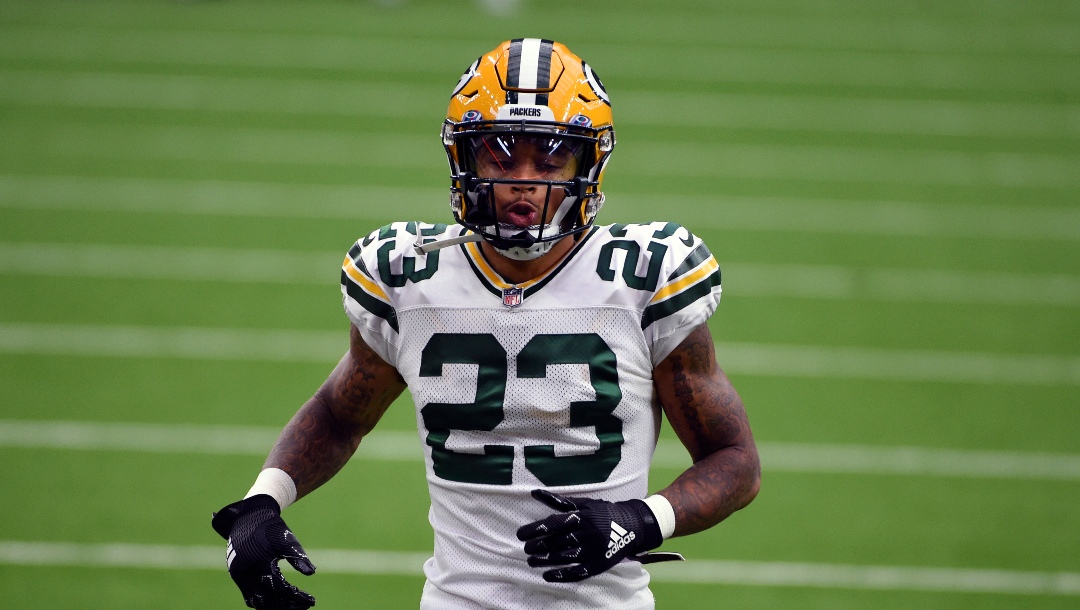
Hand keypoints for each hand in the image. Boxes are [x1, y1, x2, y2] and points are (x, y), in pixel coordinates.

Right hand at [211, 495, 315, 608]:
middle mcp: (247, 575)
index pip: (282, 590)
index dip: (297, 598)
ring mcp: (240, 577)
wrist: (248, 517)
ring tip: (292, 605)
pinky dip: (263, 601)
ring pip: (257, 602)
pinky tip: (277, 600)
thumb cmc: (270, 527)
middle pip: (269, 601)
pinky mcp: (237, 576)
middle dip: (287, 606)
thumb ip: (297, 556)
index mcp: (260, 565)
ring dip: (275, 606)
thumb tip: (311, 572)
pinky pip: (249, 596)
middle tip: (304, 606)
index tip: (311, 601)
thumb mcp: (286, 540)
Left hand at [516, 489, 676, 582]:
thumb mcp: (584, 503)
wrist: (633, 525)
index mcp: (582, 516)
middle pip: (557, 542)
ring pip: (564, 557)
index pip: (554, 524)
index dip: (535, 530)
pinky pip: (578, 571)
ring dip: (545, 560)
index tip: (521, 535)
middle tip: (525, 549)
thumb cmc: (604, 512)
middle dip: (538, 546)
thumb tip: (534, 493)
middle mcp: (587, 533)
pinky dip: (561, 575)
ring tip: (531, 561)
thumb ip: (559, 501)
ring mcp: (593, 550)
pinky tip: (547, 575)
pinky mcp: (599, 564)